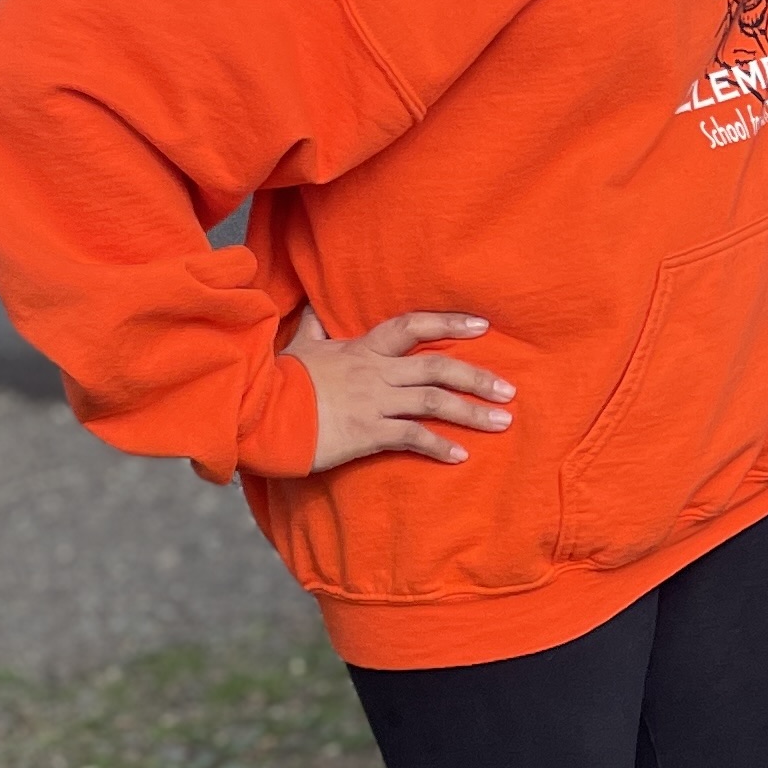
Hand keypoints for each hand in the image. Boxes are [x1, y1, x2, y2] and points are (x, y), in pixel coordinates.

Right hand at [289, 307, 513, 472]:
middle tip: (509, 389)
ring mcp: (373, 401)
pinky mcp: (367, 432)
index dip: (449, 323)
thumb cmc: (278, 382)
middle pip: (437, 367)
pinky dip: (439, 447)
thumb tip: (313, 311)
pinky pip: (412, 437)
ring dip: (472, 412)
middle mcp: (376, 371)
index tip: (482, 325)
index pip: (413, 326)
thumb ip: (314, 331)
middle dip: (477, 377)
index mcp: (363, 348)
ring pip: (434, 402)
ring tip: (502, 421)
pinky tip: (460, 456)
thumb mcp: (300, 350)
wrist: (258, 412)